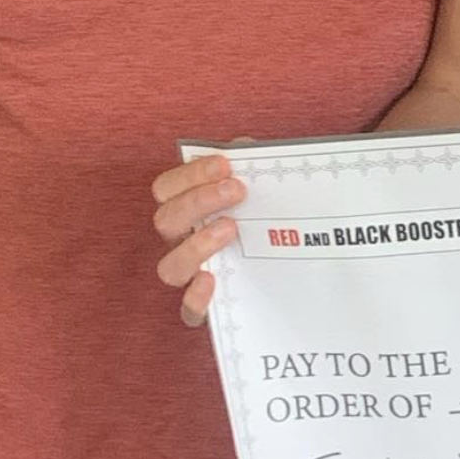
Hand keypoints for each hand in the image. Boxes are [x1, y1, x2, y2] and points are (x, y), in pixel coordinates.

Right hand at [153, 153, 247, 326]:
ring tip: (230, 229)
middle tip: (236, 190)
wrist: (293, 265)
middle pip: (165, 220)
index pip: (166, 188)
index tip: (224, 164)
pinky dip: (195, 299)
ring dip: (196, 245)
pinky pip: (188, 310)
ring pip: (169, 267)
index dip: (189, 174)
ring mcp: (190, 274)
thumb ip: (251, 165)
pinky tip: (212, 281)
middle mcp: (181, 241)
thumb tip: (248, 147)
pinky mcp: (206, 306)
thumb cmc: (263, 216)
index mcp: (187, 209)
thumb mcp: (260, 187)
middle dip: (198, 201)